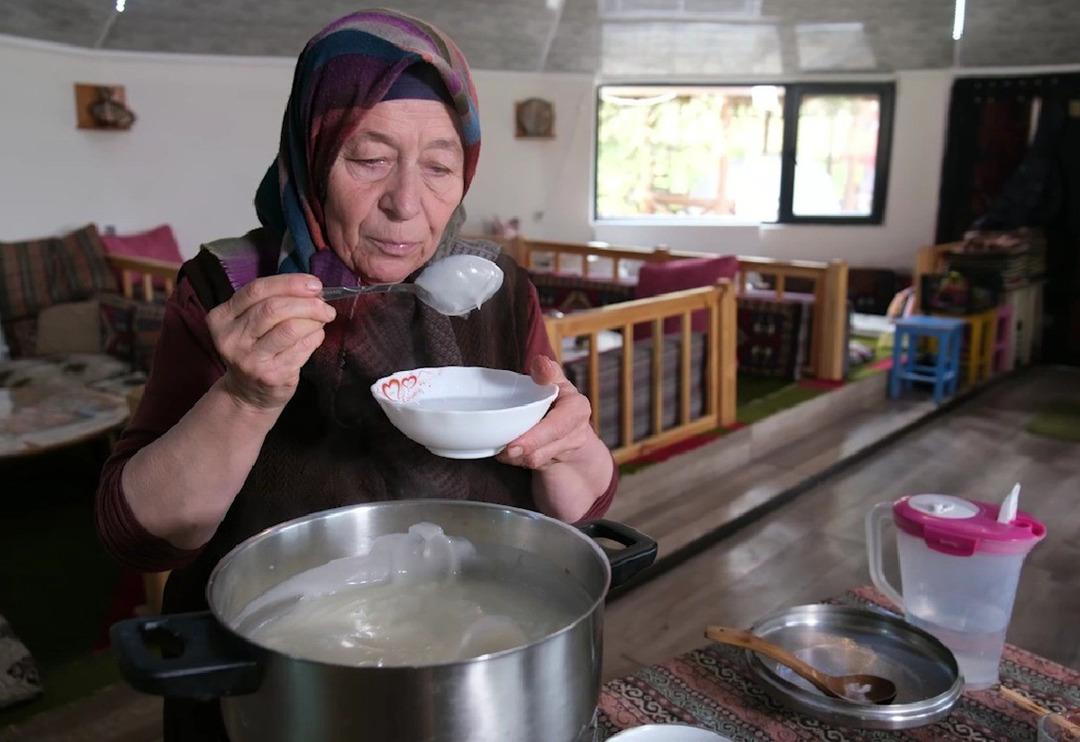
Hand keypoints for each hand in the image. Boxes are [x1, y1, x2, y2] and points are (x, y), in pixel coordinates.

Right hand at [208, 274, 335, 411]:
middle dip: (307, 303)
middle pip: (274, 308)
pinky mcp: (271, 375)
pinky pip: (301, 348)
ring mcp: (250, 359)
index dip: (289, 283)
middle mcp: (231, 338)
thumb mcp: (250, 323)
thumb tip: (312, 289)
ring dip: (314, 320)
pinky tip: (315, 336)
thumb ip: (272, 302)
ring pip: (290, 328)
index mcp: (222, 317)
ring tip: (324, 319)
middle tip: (325, 306)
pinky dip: (315, 338)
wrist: (247, 394)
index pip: (256, 290)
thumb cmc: (254, 349)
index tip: (314, 284)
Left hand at [498, 355, 613, 520]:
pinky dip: (519, 461)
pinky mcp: (557, 463)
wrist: (571, 436)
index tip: (515, 445)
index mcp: (577, 407)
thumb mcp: (556, 384)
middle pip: (547, 445)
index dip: (536, 436)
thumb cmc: (558, 404)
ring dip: (517, 457)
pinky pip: (535, 465)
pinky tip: (510, 454)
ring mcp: (569, 449)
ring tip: (501, 450)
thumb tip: (540, 362)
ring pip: (539, 458)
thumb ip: (548, 373)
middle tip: (504, 451)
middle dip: (525, 448)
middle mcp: (578, 430)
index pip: (557, 424)